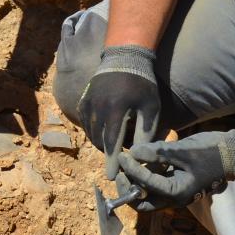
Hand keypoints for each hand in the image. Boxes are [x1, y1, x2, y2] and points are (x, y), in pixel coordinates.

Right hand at [77, 45, 160, 179]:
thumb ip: (145, 131)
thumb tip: (140, 155)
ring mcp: (88, 102)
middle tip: (118, 160)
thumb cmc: (142, 83)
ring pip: (91, 133)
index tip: (110, 177)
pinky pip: (85, 123)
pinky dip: (93, 132)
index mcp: (116, 108)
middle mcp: (98, 106)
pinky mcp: (83, 100)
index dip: (111, 161)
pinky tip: (103, 134)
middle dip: (108, 153)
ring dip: (101, 143)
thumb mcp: (151, 107)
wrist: (124, 58)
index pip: (112, 142)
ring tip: (114, 146)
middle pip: (100, 140)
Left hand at [117, 129, 234, 209]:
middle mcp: (174, 198)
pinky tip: (141, 160)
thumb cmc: (211, 152)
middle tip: (121, 171)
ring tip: (128, 163)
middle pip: (141, 204)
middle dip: (126, 190)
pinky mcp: (174, 185)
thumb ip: (158, 153)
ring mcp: (174, 193)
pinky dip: (143, 178)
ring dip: (133, 184)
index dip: (130, 170)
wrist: (232, 154)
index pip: (145, 185)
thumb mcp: (183, 150)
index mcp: (177, 193)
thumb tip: (134, 152)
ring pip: (145, 197)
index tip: (123, 155)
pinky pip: (153, 187)